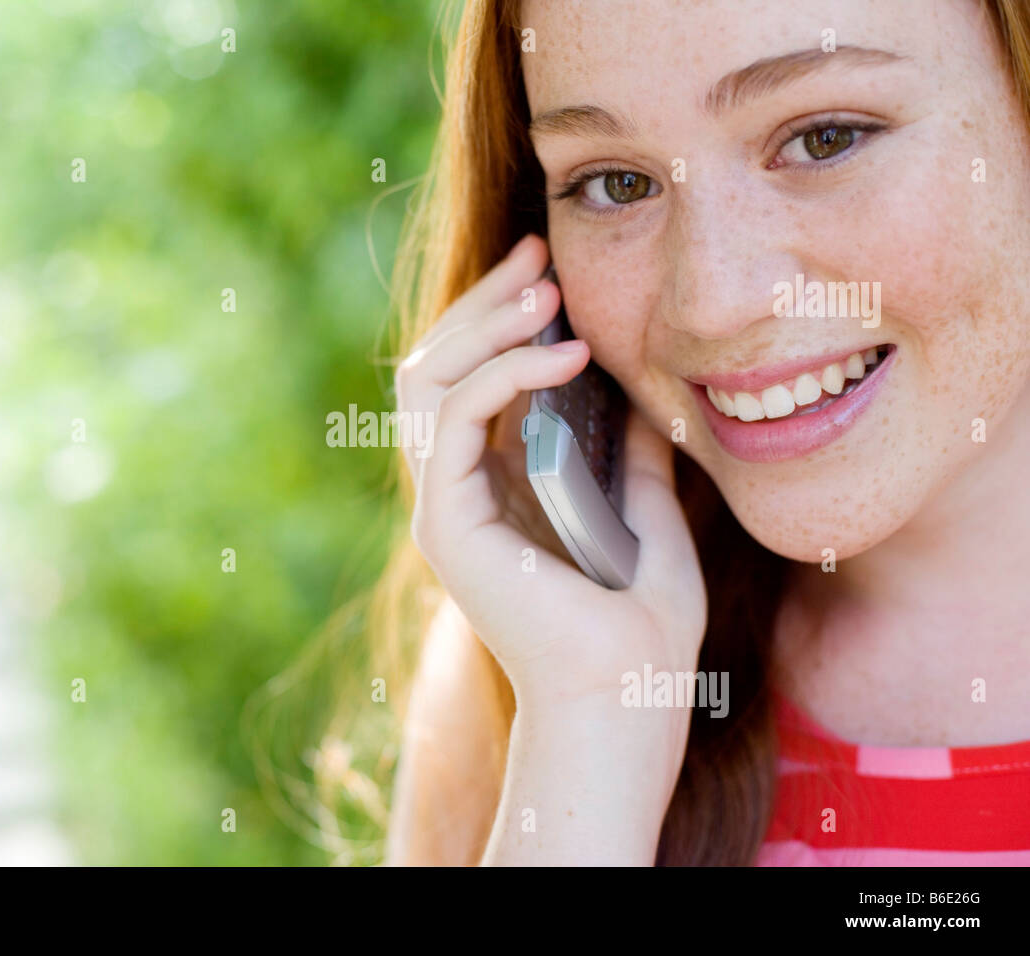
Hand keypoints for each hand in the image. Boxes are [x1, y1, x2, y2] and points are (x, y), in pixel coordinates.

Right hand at [396, 234, 705, 706]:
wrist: (628, 701)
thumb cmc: (642, 632)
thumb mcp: (650, 518)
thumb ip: (634, 461)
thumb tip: (647, 401)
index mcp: (493, 491)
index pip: (466, 380)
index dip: (499, 317)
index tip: (549, 266)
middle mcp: (457, 493)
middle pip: (434, 367)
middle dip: (483, 302)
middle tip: (539, 253)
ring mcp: (446, 507)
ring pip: (427, 381)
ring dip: (482, 323)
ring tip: (544, 287)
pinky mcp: (450, 522)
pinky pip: (455, 417)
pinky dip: (503, 372)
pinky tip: (563, 351)